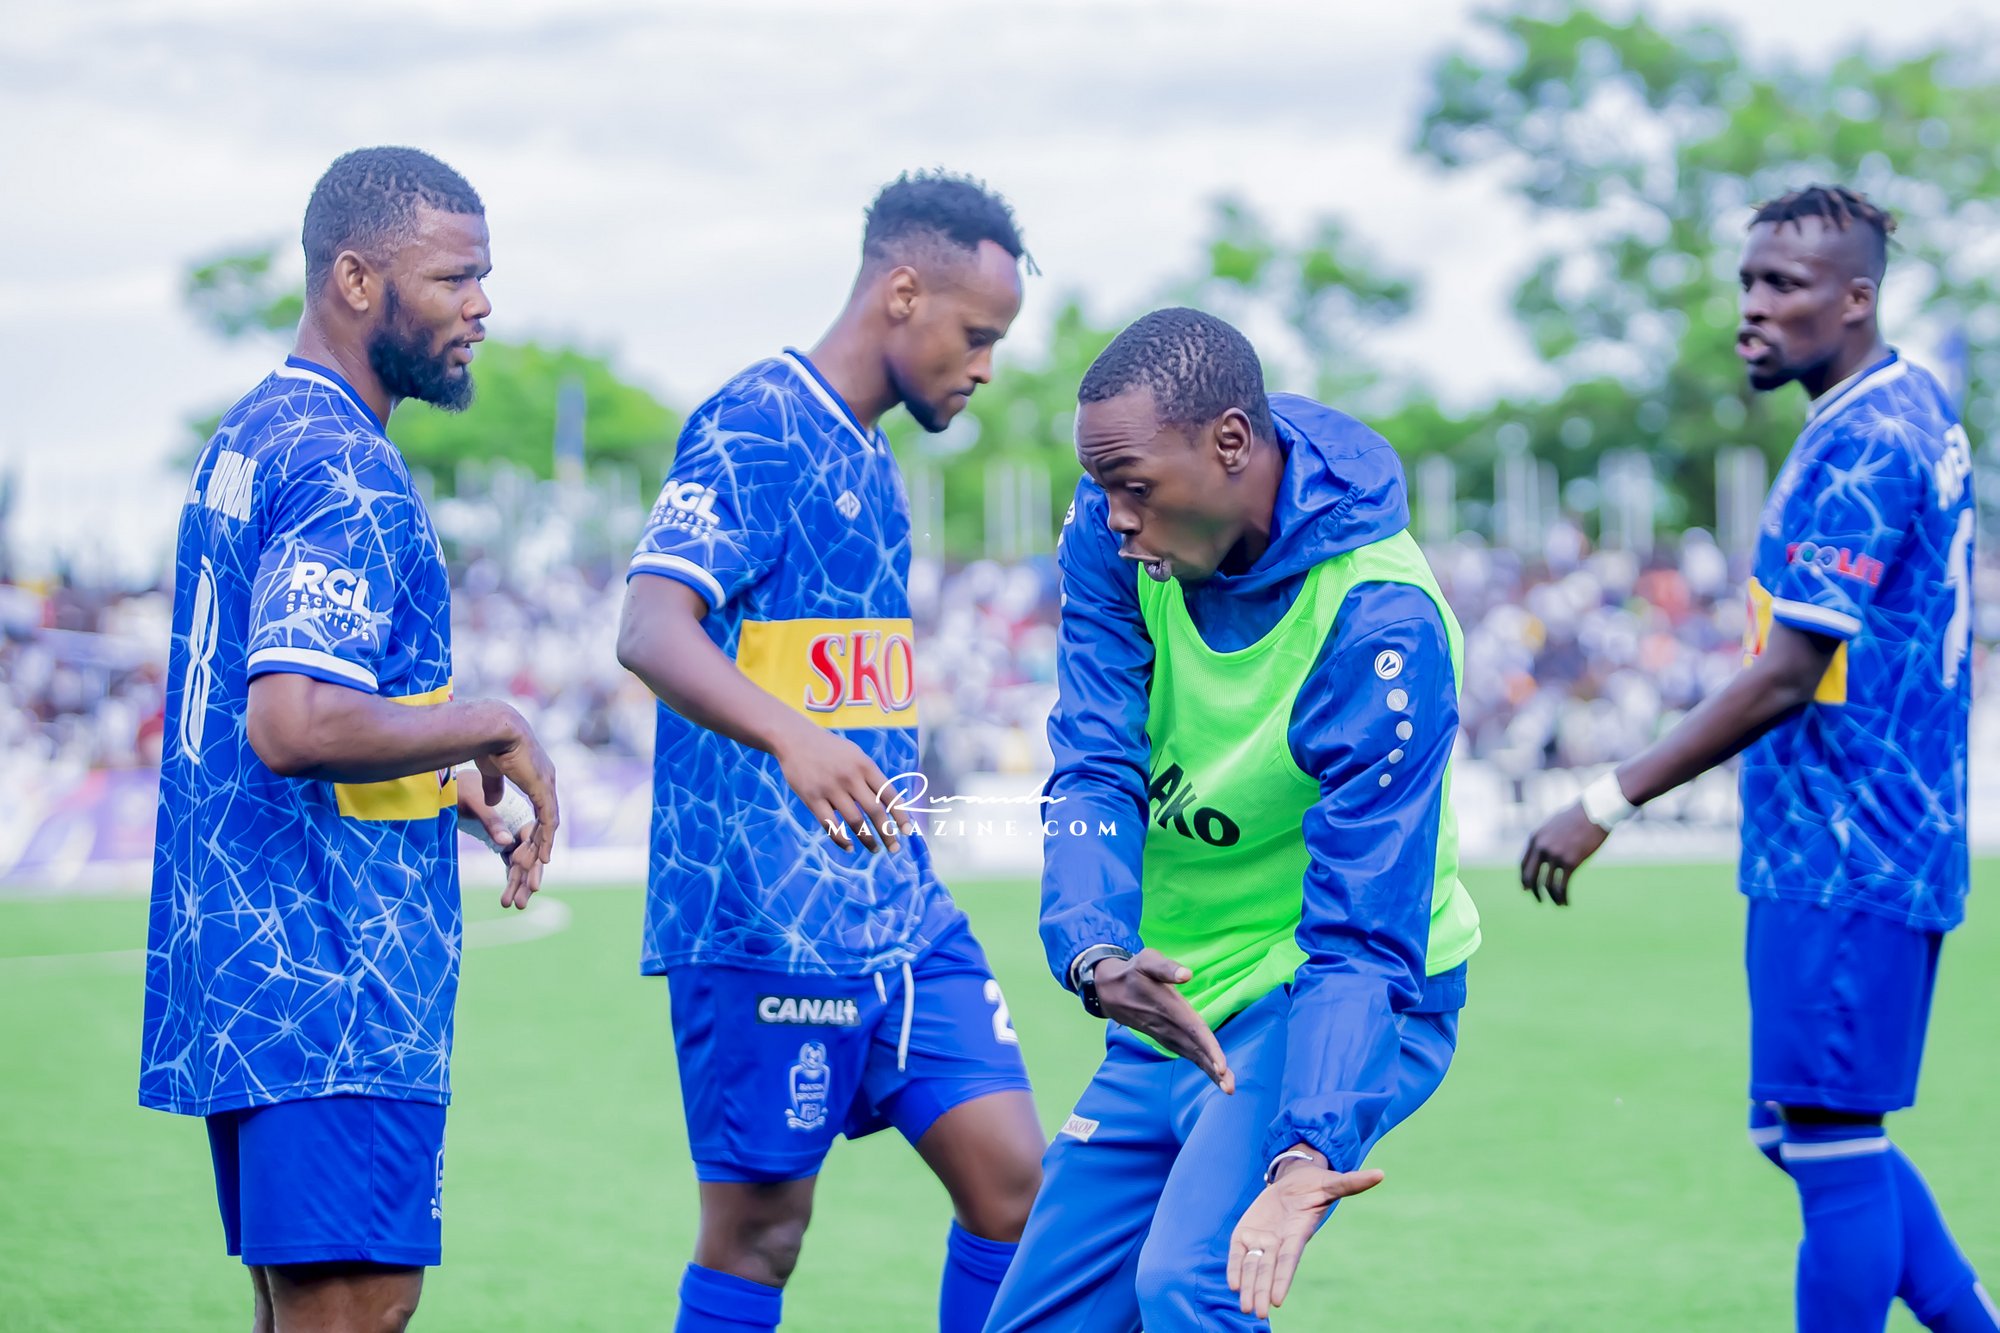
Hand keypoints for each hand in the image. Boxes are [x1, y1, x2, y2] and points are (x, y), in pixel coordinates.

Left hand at [456, 779, 543, 910]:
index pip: (534, 840)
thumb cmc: (462, 785)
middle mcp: (518, 822)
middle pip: (530, 855)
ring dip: (516, 882)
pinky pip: (509, 858)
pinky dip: (509, 873)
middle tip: (521, 905)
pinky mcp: (498, 836)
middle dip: (525, 881)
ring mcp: (509, 831)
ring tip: (509, 905)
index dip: (534, 863)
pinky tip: (508, 891)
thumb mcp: (473, 801)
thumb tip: (506, 842)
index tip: (532, 885)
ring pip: (519, 860)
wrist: (446, 779)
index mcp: (520, 810)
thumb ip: (491, 821)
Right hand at [473, 705, 558, 868]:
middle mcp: (547, 780)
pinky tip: (543, 856)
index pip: (541, 808)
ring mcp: (547, 783)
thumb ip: (495, 787)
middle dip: (541, 842)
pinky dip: (546, 839)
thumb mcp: (492, 772)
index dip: (537, 828)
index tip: (529, 845)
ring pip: (550, 823)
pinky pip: (548, 820)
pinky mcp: (543, 787)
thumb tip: (495, 801)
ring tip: (540, 866)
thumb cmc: (489, 744)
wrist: (493, 727)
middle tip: (535, 864)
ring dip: (543, 845)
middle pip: (548, 819)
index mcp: (536, 775)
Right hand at [772, 721, 909, 853]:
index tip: (907, 831)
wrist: (795, 739)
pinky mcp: (812, 798)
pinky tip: (849, 847)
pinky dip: (841, 839)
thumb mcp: (855, 755)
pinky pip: (830, 825)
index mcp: (865, 765)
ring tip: (875, 849)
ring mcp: (831, 788)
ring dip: (868, 839)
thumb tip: (888, 805)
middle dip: (888, 833)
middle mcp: (850, 777)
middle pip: (875, 811)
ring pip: (855, 821)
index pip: (889, 794)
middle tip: (894, 848)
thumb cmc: (830, 749)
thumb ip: (870, 777)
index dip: (900, 815)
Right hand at [1093, 949, 1232, 1091]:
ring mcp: (1167, 1035)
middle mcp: (1170, 1027)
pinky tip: (1215, 1075)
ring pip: (1192, 1056)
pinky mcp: (1167, 1038)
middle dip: (1213, 1070)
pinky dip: (1202, 1066)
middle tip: (1230, 1089)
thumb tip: (1187, 974)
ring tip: (1228, 1088)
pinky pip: (1187, 1054)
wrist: (1109, 991)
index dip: (1208, 1048)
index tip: (1221, 1066)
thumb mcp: (1147, 961)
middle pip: (1195, 1051)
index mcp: (1170, 1009)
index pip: (1193, 1031)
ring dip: (1210, 1073)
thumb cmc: (1133, 972)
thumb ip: (1166, 968)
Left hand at [1228, 1153, 1383, 1317]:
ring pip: (1253, 1265)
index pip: (1288, 1260)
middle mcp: (1278, 1241)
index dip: (1282, 1279)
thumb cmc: (1315, 1186)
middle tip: (1256, 1313)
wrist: (1294, 1180)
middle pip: (1268, 1269)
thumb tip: (1381, 1174)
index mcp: (1297, 1233)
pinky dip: (1235, 1266)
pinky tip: (1233, 1284)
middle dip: (1262, 1290)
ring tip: (1244, 1307)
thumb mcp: (1332, 1183)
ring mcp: (1262, 1237)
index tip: (1277, 1301)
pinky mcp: (1247, 1230)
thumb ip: (1352, 1183)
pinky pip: (1239, 1251)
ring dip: (1248, 1285)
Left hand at [1519, 801, 1607, 905]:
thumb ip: (1546, 837)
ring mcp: (1555, 855)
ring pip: (1547, 884)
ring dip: (1552, 897)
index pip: (1523, 864)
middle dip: (1534, 891)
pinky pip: (1562, 886)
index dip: (1524, 878)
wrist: (1595, 811)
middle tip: (1539, 900)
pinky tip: (1566, 903)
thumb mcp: (1554, 823)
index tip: (1526, 889)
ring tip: (1558, 904)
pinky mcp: (1570, 862)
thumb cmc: (1578, 816)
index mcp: (1535, 838)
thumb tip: (1543, 850)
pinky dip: (1562, 897)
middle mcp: (1541, 847)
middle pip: (1531, 877)